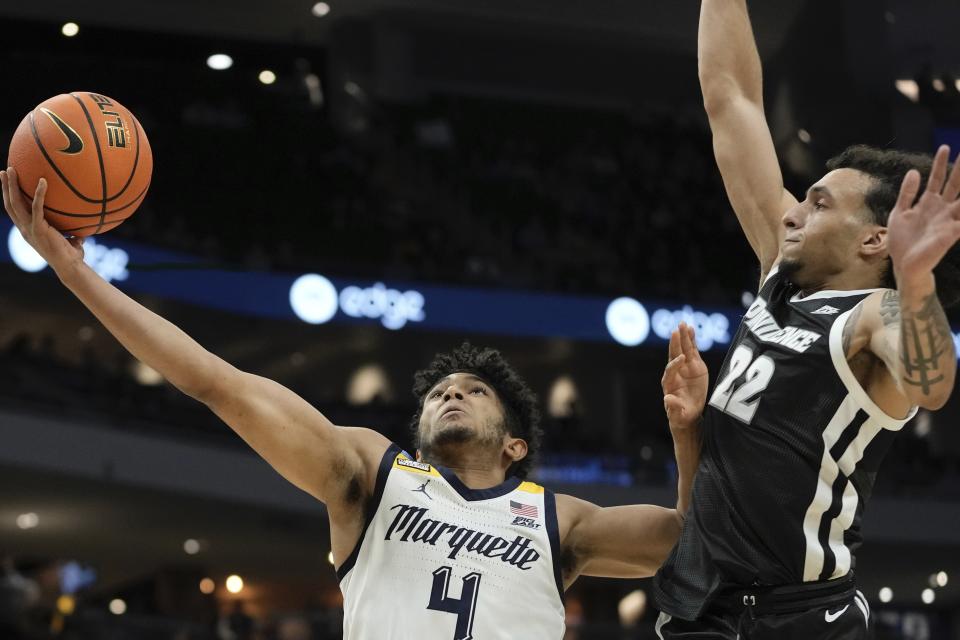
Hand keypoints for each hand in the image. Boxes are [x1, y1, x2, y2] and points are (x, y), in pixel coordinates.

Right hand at [0, 167, 84, 273]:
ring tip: (11, 170)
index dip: (9, 197)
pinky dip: (39, 194)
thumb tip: (82, 233)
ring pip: (15, 203)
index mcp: (28, 230)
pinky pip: (37, 207)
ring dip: (12, 185)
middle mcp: (25, 229)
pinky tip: (43, 181)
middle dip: (5, 187)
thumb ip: (71, 235)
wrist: (69, 267)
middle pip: (10, 204)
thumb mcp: (69, 242)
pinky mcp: (38, 229)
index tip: (7, 184)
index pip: (14, 211)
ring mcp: (29, 229)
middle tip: (4, 171)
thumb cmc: (71, 256)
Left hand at [662, 322, 708, 429]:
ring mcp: (685, 368)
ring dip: (683, 337)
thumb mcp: (677, 415)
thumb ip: (673, 407)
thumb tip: (667, 399)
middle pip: (673, 355)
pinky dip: (691, 340)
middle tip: (676, 331)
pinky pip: (692, 350)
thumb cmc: (681, 415)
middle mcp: (676, 372)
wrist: (688, 413)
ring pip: (683, 350)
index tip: (682, 359)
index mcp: (669, 383)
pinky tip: (691, 329)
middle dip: (675, 344)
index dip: (675, 364)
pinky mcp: (694, 365)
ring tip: (683, 324)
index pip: (670, 371)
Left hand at [887, 145, 959, 286]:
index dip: (940, 164)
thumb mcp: (899, 212)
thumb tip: (914, 171)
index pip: (938, 179)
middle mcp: (942, 209)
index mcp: (929, 203)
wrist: (904, 265)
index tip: (945, 147)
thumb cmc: (902, 240)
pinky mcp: (950, 234)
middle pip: (955, 184)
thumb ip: (907, 193)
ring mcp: (947, 220)